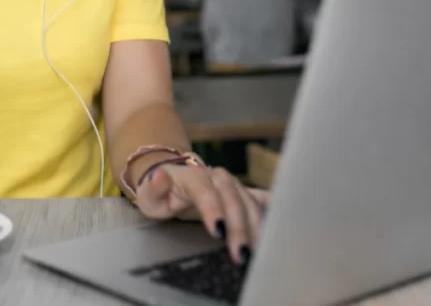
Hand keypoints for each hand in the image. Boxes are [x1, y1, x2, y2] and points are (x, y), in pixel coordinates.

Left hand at [134, 163, 268, 263]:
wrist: (173, 181)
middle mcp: (218, 178)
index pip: (205, 190)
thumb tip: (158, 175)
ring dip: (256, 228)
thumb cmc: (160, 193)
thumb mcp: (149, 194)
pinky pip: (261, 201)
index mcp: (194, 176)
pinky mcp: (243, 194)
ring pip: (250, 203)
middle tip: (241, 254)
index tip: (218, 231)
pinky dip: (272, 212)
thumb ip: (154, 188)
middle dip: (239, 227)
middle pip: (232, 199)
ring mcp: (234, 185)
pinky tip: (282, 226)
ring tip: (258, 253)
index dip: (213, 209)